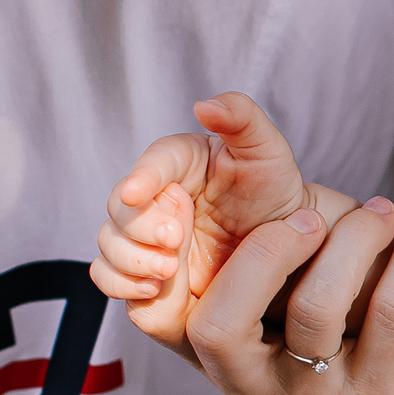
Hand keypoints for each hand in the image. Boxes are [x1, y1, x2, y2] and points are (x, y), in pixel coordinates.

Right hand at [91, 91, 348, 356]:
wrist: (284, 244)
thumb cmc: (273, 190)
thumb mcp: (267, 151)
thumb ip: (243, 119)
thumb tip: (207, 104)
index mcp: (177, 162)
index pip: (151, 163)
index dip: (142, 176)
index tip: (139, 192)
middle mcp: (153, 198)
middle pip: (120, 208)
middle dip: (141, 226)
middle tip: (176, 239)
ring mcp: (145, 236)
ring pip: (109, 245)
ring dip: (131, 259)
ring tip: (169, 269)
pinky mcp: (144, 273)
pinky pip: (112, 280)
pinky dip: (123, 286)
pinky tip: (154, 290)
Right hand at [181, 196, 393, 394]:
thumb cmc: (345, 350)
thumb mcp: (288, 324)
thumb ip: (253, 273)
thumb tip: (219, 160)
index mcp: (222, 366)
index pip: (164, 320)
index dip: (171, 260)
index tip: (221, 206)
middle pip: (221, 324)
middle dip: (265, 250)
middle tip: (316, 213)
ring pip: (315, 307)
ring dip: (355, 240)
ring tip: (384, 210)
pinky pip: (390, 315)